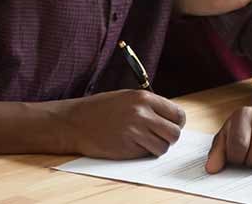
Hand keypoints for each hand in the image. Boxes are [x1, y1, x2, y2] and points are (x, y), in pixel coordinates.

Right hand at [58, 89, 185, 158]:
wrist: (74, 122)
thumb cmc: (101, 109)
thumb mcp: (127, 98)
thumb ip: (150, 106)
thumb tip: (171, 118)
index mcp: (144, 98)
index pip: (177, 114)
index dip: (177, 123)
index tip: (171, 126)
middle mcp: (142, 114)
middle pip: (175, 133)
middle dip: (170, 137)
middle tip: (160, 137)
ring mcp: (134, 132)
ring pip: (163, 147)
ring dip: (158, 147)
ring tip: (145, 142)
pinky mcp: (127, 148)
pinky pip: (147, 154)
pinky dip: (144, 153)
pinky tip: (132, 145)